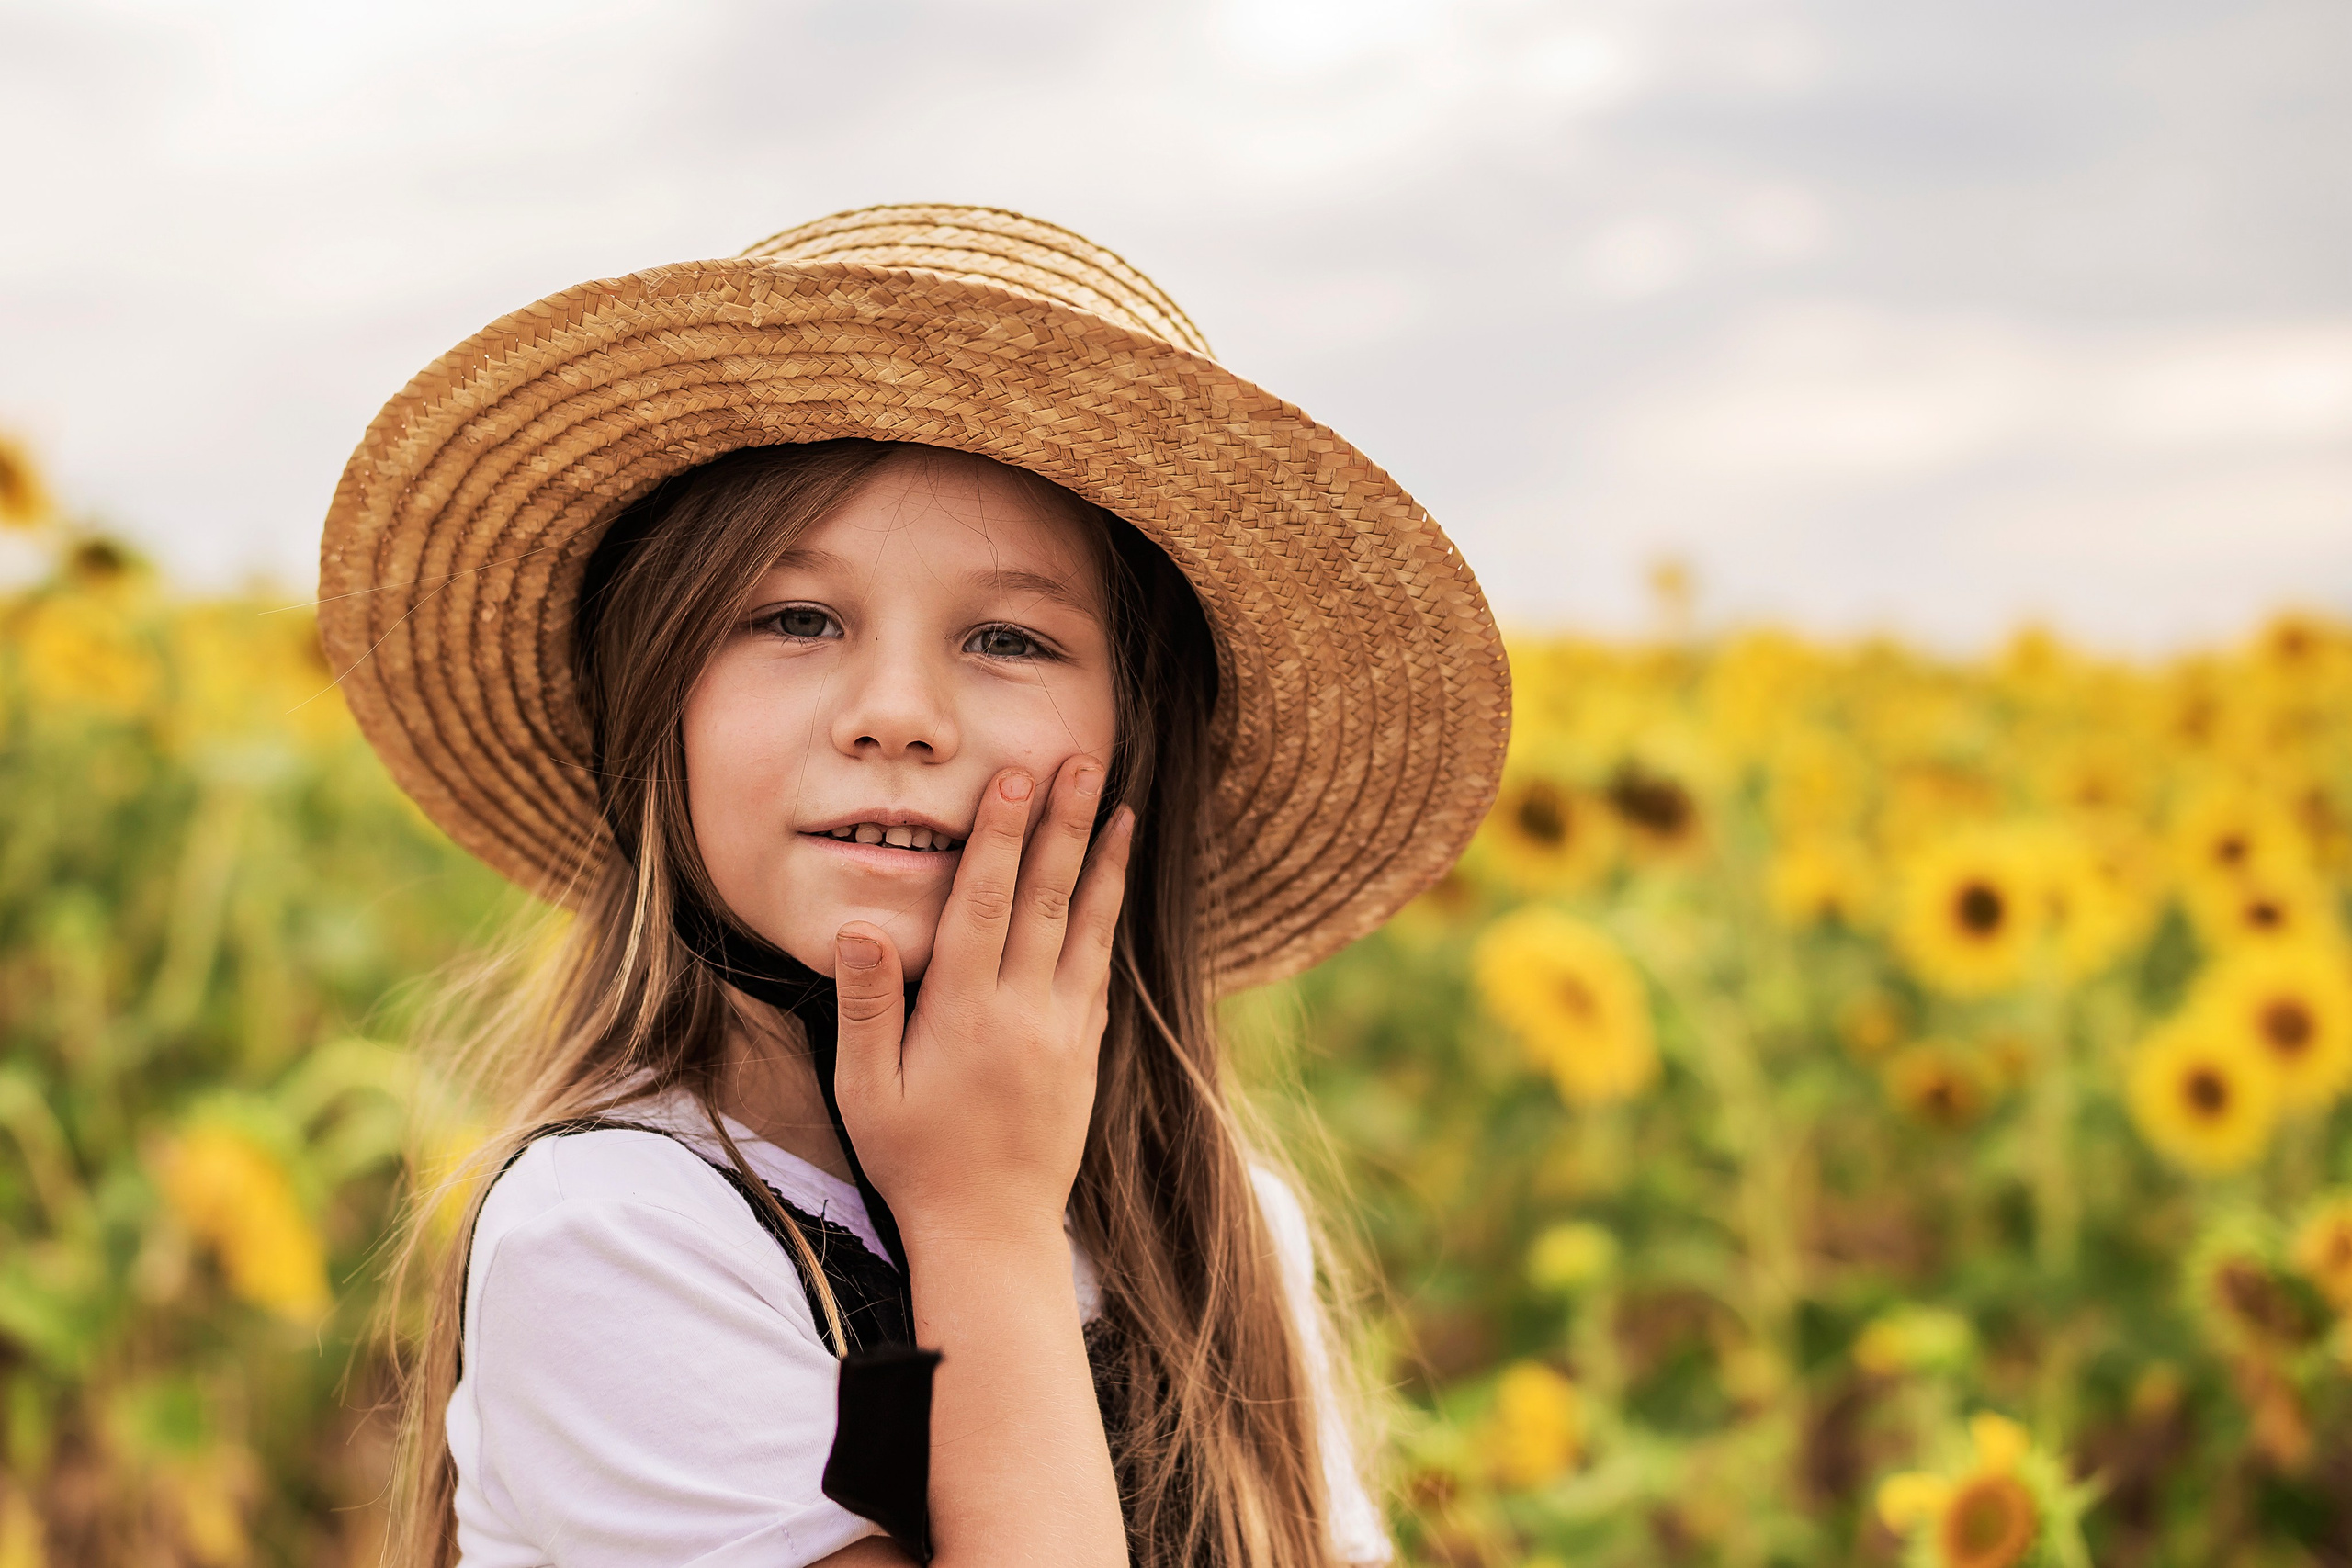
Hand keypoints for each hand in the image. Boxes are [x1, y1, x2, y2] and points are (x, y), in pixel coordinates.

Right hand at [830, 757, 1134, 1246]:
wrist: (991, 1231)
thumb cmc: (914, 1159)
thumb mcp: (867, 1089)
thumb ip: (866, 1005)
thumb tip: (859, 925)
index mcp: (965, 1013)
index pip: (984, 904)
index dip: (1000, 836)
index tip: (1015, 779)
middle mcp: (1025, 1012)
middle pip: (1048, 898)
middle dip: (1065, 824)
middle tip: (1083, 760)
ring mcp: (1064, 1030)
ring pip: (1089, 928)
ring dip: (1104, 862)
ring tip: (1121, 806)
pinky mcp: (1085, 1051)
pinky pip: (1100, 971)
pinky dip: (1110, 922)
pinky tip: (1116, 889)